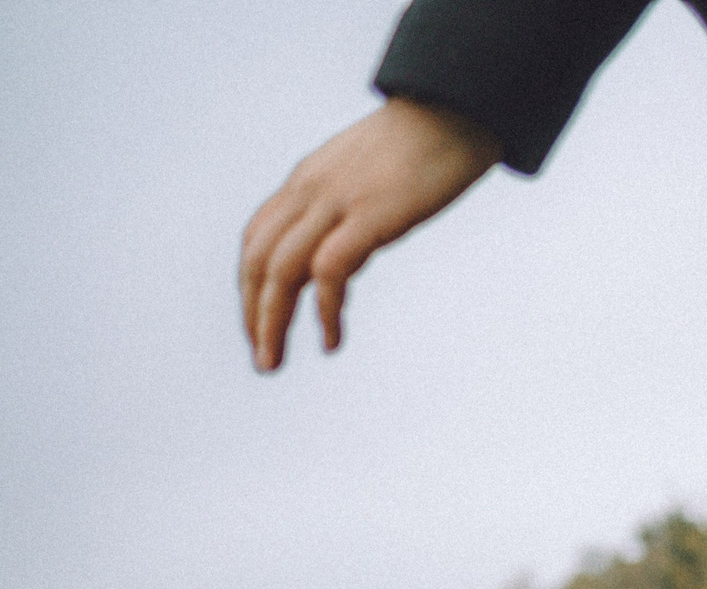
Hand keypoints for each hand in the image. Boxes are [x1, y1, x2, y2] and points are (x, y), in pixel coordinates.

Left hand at [240, 97, 501, 372]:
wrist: (455, 109)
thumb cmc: (426, 141)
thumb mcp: (372, 173)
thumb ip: (353, 206)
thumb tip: (355, 245)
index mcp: (308, 180)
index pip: (258, 238)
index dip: (251, 286)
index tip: (261, 324)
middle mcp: (310, 190)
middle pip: (258, 258)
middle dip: (253, 313)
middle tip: (262, 358)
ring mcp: (337, 202)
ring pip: (279, 269)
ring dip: (271, 321)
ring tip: (274, 361)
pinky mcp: (369, 216)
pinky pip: (328, 271)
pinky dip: (323, 311)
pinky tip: (331, 339)